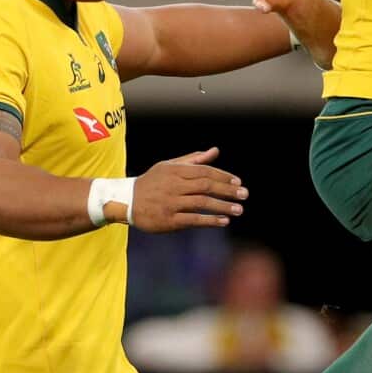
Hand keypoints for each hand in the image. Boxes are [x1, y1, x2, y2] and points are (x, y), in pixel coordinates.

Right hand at [127, 147, 247, 231]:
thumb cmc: (152, 182)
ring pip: (201, 203)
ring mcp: (171, 203)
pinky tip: (224, 221)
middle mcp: (174, 185)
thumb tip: (215, 151)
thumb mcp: (170, 166)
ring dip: (222, 206)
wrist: (126, 201)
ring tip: (239, 210)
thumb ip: (194, 160)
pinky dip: (210, 220)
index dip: (223, 177)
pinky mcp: (168, 220)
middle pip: (206, 186)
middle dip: (227, 191)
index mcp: (175, 170)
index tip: (238, 182)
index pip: (205, 171)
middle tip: (245, 195)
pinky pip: (193, 220)